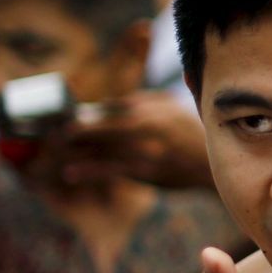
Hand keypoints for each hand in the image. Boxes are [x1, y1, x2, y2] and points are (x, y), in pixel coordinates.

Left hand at [57, 91, 211, 188]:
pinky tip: (71, 172)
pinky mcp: (146, 172)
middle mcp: (148, 126)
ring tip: (56, 150)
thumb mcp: (174, 107)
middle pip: (102, 124)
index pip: (112, 106)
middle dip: (76, 128)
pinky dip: (89, 171)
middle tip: (55, 131)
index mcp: (153, 107)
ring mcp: (146, 150)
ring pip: (103, 147)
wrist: (216, 166)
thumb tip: (115, 102)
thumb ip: (146, 99)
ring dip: (77, 149)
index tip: (68, 116)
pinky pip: (111, 170)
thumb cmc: (194, 135)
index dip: (88, 112)